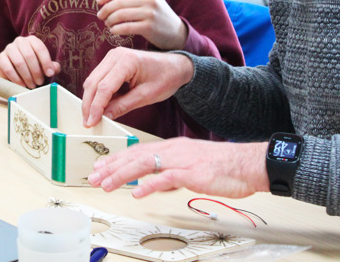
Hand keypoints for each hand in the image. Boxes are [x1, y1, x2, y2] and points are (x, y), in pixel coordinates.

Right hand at [0, 36, 60, 88]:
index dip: (46, 62)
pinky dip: (16, 78)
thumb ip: (52, 67)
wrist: (16, 67)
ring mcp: (9, 48)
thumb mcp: (44, 65)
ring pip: (19, 62)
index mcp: (32, 40)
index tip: (49, 74)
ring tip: (32, 85)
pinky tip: (22, 84)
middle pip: (29, 56)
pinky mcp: (0, 58)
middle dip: (36, 71)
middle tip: (39, 82)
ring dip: (27, 76)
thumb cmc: (33, 65)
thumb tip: (54, 69)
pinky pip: (8, 68)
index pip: (40, 49)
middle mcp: (20, 41)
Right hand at [82, 47, 193, 126]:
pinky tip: (98, 106)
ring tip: (92, 117)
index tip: (91, 123)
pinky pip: (98, 77)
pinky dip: (96, 93)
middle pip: (94, 82)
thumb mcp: (146, 96)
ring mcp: (112, 56)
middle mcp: (116, 55)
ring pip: (92, 80)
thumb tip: (105, 117)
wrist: (175, 66)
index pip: (104, 87)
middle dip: (89, 104)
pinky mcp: (111, 60)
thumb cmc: (165, 78)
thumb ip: (123, 106)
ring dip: (90, 99)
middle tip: (88, 123)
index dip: (96, 107)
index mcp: (127, 61)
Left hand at [88, 138, 269, 198]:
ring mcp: (181, 160)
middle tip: (93, 175)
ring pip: (145, 164)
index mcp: (171, 148)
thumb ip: (170, 174)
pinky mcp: (192, 172)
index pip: (138, 151)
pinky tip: (136, 192)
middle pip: (136, 156)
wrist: (247, 163)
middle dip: (112, 166)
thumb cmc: (221, 166)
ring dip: (122, 174)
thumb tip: (152, 184)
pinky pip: (166, 178)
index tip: (101, 166)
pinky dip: (149, 185)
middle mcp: (172, 150)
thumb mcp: (190, 167)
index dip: (118, 159)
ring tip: (105, 183)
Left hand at [97, 0, 186, 49]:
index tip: (98, 1)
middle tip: (100, 15)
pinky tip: (113, 31)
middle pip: (120, 2)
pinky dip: (116, 29)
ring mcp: (151, 13)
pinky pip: (126, 27)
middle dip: (106, 9)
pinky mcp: (149, 27)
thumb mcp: (146, 1)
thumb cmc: (156, 15)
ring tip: (107, 24)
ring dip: (110, 20)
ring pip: (121, 15)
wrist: (176, 33)